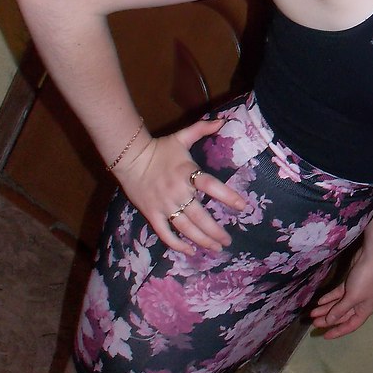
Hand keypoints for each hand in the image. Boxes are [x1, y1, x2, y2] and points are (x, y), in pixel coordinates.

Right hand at [113, 117, 246, 254]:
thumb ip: (202, 129)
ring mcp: (164, 205)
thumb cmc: (160, 149)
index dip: (228, 197)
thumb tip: (223, 121)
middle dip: (216, 231)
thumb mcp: (182, 136)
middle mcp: (178, 192)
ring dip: (202, 240)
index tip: (243, 207)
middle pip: (200, 216)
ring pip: (186, 228)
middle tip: (228, 241)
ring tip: (216, 248)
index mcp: (188, 173)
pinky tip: (190, 251)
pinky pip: (166, 233)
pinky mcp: (152, 214)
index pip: (212, 186)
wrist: (130, 158)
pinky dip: (177, 245)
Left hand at [309, 248, 372, 338]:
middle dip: (328, 319)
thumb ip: (340, 310)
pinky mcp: (350, 283)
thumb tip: (329, 322)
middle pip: (342, 315)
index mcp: (365, 311)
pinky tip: (319, 301)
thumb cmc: (365, 280)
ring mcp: (355, 293)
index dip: (338, 331)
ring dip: (326, 308)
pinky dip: (330, 297)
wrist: (370, 257)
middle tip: (314, 323)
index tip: (325, 336)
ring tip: (312, 313)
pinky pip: (338, 294)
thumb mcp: (352, 297)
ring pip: (338, 304)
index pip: (350, 326)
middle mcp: (360, 304)